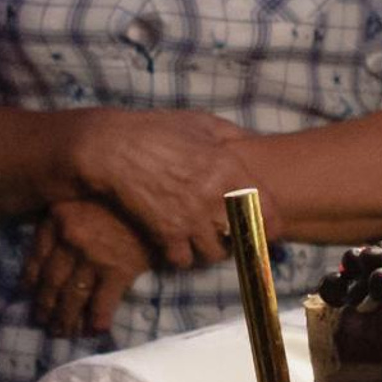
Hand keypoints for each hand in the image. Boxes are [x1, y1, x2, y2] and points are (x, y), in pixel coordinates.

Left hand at [22, 198, 153, 337]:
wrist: (159, 198)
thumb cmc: (120, 196)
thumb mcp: (82, 196)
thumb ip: (61, 217)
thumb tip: (45, 251)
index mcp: (56, 218)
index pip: (35, 259)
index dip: (30, 283)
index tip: (28, 295)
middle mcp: (70, 238)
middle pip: (50, 283)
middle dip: (44, 307)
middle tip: (41, 321)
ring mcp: (93, 257)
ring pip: (71, 298)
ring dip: (64, 320)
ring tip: (61, 332)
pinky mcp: (118, 271)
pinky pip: (101, 306)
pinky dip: (95, 322)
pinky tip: (91, 331)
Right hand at [69, 107, 262, 268]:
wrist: (110, 147)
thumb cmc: (155, 130)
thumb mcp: (199, 122)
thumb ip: (232, 134)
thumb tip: (254, 142)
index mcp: (229, 167)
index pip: (268, 210)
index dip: (270, 226)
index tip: (267, 231)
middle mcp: (215, 196)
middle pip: (245, 238)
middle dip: (242, 242)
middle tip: (235, 241)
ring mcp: (190, 218)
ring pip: (215, 254)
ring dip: (211, 250)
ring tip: (203, 242)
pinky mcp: (166, 233)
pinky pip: (184, 260)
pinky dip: (182, 256)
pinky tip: (176, 244)